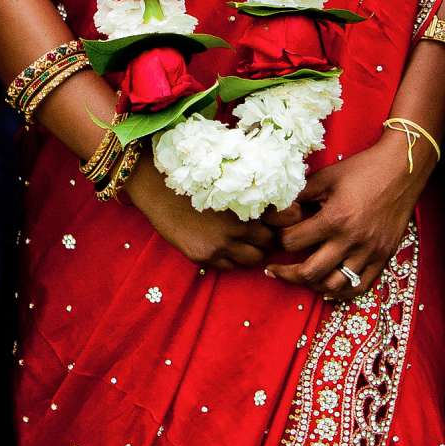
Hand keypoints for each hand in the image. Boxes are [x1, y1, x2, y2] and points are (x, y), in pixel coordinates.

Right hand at [123, 162, 277, 270]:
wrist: (156, 187)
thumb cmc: (193, 177)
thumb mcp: (228, 180)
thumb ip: (252, 192)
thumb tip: (279, 200)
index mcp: (247, 202)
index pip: (286, 218)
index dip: (288, 218)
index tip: (284, 217)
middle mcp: (238, 226)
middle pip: (270, 242)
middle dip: (269, 237)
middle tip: (262, 231)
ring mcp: (220, 244)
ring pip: (254, 259)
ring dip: (253, 252)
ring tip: (245, 242)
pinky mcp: (203, 257)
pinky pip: (229, 268)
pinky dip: (231, 261)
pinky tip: (224, 248)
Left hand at [263, 136, 425, 299]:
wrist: (401, 169)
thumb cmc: (362, 169)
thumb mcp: (326, 177)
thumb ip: (300, 195)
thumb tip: (277, 210)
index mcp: (334, 218)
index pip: (293, 242)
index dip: (279, 239)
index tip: (275, 236)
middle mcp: (352, 240)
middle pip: (310, 272)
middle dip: (286, 273)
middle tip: (274, 270)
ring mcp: (370, 252)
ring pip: (334, 286)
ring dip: (313, 284)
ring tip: (302, 276)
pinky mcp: (383, 257)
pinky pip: (360, 286)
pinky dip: (341, 292)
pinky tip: (328, 286)